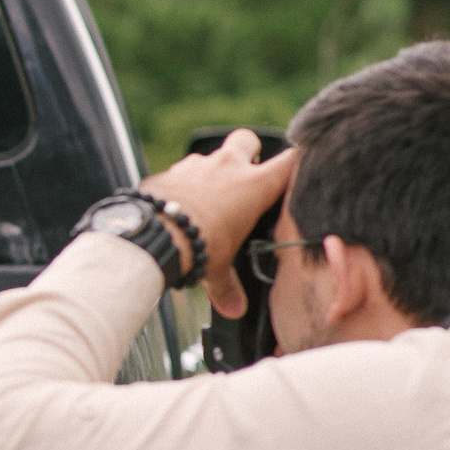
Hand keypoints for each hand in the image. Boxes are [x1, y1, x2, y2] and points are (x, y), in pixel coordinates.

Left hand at [138, 128, 298, 318]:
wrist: (151, 234)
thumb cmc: (195, 246)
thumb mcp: (217, 269)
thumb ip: (228, 288)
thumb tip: (234, 309)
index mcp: (255, 185)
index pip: (292, 160)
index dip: (298, 160)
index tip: (298, 167)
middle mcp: (228, 166)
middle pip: (248, 140)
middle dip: (249, 152)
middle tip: (245, 175)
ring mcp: (198, 164)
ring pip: (212, 153)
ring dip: (213, 169)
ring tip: (209, 196)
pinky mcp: (171, 169)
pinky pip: (183, 168)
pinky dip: (185, 180)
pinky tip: (181, 201)